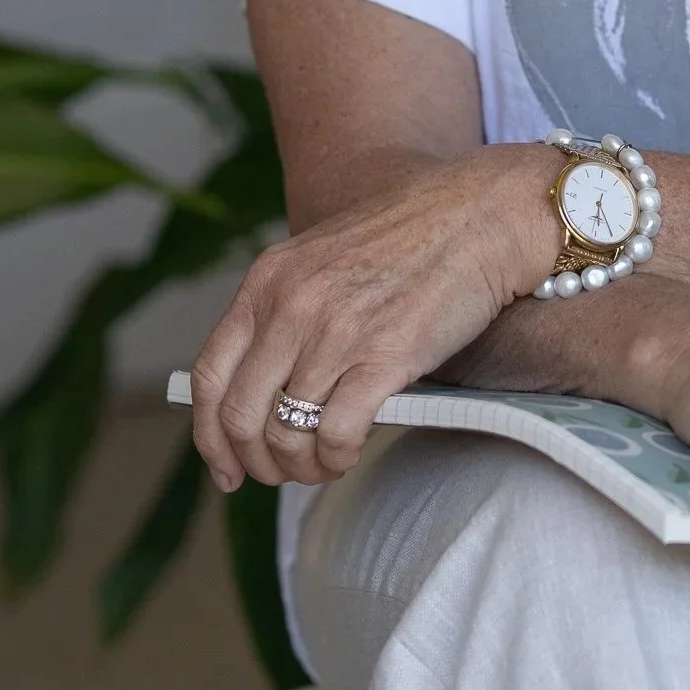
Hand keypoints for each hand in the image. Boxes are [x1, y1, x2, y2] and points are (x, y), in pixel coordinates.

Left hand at [190, 145, 556, 491]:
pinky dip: (336, 460)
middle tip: (284, 472)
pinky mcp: (383, 357)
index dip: (211, 436)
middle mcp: (291, 305)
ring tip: (323, 465)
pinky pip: (335, 436)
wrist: (479, 216)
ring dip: (301, 467)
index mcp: (267, 280)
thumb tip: (262, 388)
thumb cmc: (411, 240)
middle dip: (258, 462)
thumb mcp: (323, 259)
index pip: (210, 376)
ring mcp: (335, 331)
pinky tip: (349, 454)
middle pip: (241, 417)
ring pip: (286, 435)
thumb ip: (286, 309)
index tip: (228, 469)